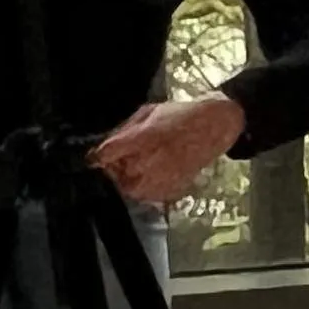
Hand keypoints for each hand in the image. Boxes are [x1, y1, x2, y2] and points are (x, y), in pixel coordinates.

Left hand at [90, 94, 245, 206]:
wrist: (214, 128)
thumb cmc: (180, 115)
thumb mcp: (149, 112)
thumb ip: (125, 130)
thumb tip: (106, 145)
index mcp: (144, 138)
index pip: (107, 154)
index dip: (96, 157)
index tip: (94, 158)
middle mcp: (152, 162)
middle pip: (116, 175)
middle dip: (115, 167)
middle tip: (122, 158)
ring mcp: (163, 179)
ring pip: (130, 189)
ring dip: (128, 179)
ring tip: (138, 166)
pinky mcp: (173, 189)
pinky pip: (149, 195)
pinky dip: (145, 187)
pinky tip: (153, 174)